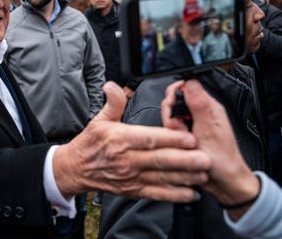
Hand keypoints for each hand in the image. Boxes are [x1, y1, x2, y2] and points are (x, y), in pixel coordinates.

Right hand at [53, 81, 210, 202]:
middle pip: (159, 160)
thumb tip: (113, 86)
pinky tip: (189, 194)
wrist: (76, 169)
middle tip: (205, 158)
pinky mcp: (132, 190)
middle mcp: (127, 159)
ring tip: (202, 175)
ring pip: (161, 178)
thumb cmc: (90, 144)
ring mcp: (130, 177)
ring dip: (184, 178)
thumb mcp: (99, 120)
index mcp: (120, 139)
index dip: (170, 138)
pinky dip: (173, 195)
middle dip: (185, 160)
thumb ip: (113, 103)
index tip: (189, 137)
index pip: (149, 139)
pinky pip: (156, 194)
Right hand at [161, 80, 259, 215]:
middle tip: (182, 130)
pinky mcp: (187, 138)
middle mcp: (200, 114)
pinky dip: (173, 140)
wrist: (224, 183)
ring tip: (186, 142)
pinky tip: (182, 148)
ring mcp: (193, 127)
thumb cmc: (223, 159)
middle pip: (173, 105)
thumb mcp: (208, 128)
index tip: (173, 108)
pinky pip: (172, 134)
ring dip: (173, 131)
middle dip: (171, 118)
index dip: (174, 96)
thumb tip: (189, 80)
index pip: (184, 88)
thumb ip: (198, 103)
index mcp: (208, 107)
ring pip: (170, 120)